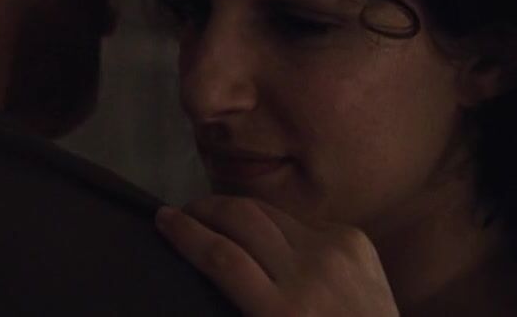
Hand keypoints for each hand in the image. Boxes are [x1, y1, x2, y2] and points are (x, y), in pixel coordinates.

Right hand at [156, 196, 398, 316]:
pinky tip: (270, 236)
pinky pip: (303, 222)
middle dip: (205, 208)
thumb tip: (204, 264)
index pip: (221, 257)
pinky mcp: (354, 238)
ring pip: (270, 212)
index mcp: (283, 311)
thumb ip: (235, 306)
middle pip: (242, 219)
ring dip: (237, 209)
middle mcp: (309, 272)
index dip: (185, 233)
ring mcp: (335, 249)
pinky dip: (279, 226)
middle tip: (185, 211)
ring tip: (217, 214)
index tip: (162, 218)